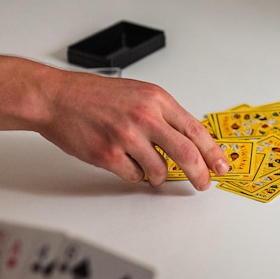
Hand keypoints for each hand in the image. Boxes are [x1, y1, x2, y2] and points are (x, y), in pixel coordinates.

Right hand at [37, 69, 230, 189]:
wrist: (57, 97)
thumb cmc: (95, 96)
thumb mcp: (140, 94)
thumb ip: (165, 115)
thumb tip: (191, 140)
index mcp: (157, 100)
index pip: (196, 131)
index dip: (213, 152)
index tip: (222, 166)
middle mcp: (145, 117)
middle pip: (186, 153)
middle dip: (199, 174)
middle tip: (203, 184)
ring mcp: (126, 136)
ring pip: (159, 169)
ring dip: (159, 175)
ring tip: (150, 168)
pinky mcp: (108, 154)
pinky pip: (134, 176)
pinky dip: (134, 174)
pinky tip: (126, 163)